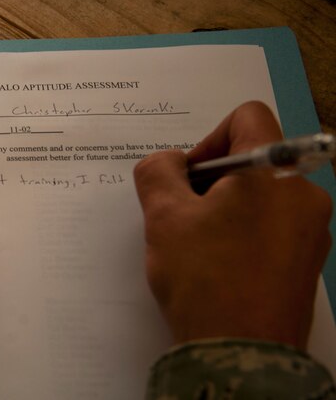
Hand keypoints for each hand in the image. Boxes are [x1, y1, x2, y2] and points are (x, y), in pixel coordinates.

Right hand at [134, 101, 331, 348]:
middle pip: (253, 160)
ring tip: (198, 245)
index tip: (187, 178)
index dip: (208, 138)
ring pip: (261, 195)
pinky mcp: (308, 261)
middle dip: (211, 180)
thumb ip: (158, 171)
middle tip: (182, 216)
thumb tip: (170, 163)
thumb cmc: (203, 277)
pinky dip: (243, 233)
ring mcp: (313, 231)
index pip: (247, 117)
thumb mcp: (163, 216)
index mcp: (274, 173)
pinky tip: (219, 265)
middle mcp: (304, 194)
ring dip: (225, 208)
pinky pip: (273, 227)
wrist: (242, 355)